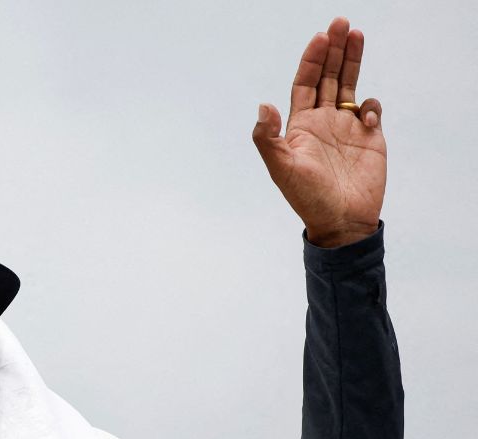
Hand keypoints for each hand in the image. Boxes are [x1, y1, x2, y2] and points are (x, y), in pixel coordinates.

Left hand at [253, 17, 385, 247]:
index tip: (320, 37)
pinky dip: (370, 104)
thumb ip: (267, 138)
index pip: (305, 83)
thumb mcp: (281, 168)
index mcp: (300, 125)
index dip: (311, 60)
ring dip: (352, 60)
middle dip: (334, 50)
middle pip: (328, 76)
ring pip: (349, 85)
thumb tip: (262, 105)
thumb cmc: (307, 198)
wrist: (341, 221)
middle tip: (341, 23)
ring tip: (357, 34)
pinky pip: (369, 109)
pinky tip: (366, 115)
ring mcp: (346, 127)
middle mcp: (322, 121)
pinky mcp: (369, 137)